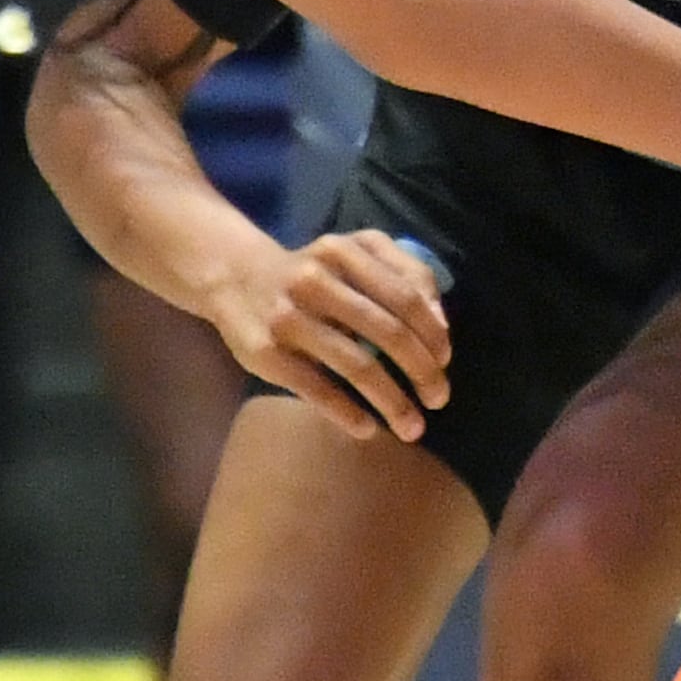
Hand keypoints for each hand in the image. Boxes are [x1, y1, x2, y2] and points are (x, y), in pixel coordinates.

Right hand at [201, 230, 451, 441]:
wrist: (234, 277)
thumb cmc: (311, 271)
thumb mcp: (355, 253)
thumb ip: (403, 274)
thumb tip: (441, 325)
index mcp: (344, 251)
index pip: (405, 295)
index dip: (432, 332)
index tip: (445, 361)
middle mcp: (316, 280)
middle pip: (387, 331)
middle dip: (422, 371)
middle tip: (438, 399)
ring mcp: (289, 318)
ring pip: (357, 365)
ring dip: (393, 402)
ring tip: (412, 427)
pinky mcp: (267, 354)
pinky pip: (317, 389)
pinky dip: (348, 414)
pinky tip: (367, 429)